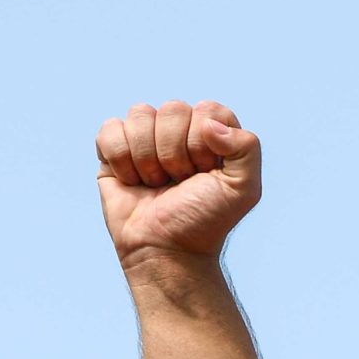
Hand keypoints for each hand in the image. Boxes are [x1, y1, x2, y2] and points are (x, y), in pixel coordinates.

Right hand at [95, 100, 261, 266]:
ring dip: (148, 158)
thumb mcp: (243, 189)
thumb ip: (247, 148)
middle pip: (173, 109)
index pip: (208, 109)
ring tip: (156, 183)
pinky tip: (132, 181)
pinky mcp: (115, 149)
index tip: (204, 172)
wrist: (166, 250)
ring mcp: (147, 138)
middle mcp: (180, 131)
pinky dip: (121, 159)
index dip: (203, 142)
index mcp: (213, 134)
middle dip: (175, 153)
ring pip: (140, 114)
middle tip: (179, 182)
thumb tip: (209, 123)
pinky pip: (110, 129)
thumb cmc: (205, 220)